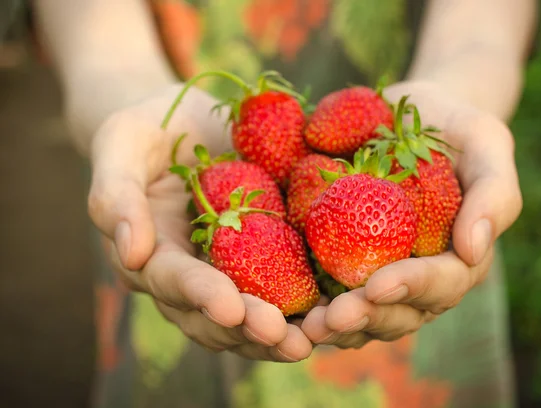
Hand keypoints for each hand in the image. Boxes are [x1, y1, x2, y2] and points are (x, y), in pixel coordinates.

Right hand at [88, 85, 311, 361]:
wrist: (186, 126)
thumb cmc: (147, 131)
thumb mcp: (122, 144)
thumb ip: (116, 194)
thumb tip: (129, 254)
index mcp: (152, 253)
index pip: (173, 280)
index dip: (200, 295)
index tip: (230, 307)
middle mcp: (190, 274)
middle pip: (213, 315)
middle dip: (247, 329)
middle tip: (283, 338)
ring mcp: (227, 271)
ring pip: (247, 317)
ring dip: (277, 335)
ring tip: (310, 341)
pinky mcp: (261, 258)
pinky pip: (280, 289)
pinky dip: (302, 307)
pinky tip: (332, 312)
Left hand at [302, 80, 522, 347]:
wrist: (407, 116)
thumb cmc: (454, 129)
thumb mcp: (485, 144)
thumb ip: (493, 194)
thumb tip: (475, 251)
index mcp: (458, 256)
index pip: (442, 283)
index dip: (412, 288)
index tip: (378, 286)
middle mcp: (420, 276)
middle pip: (398, 312)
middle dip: (365, 318)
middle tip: (331, 319)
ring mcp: (380, 273)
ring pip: (363, 315)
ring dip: (335, 325)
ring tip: (304, 326)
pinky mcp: (344, 260)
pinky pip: (329, 290)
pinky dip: (309, 302)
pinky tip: (284, 306)